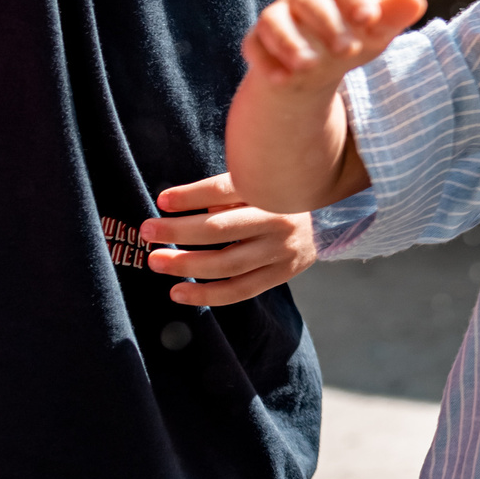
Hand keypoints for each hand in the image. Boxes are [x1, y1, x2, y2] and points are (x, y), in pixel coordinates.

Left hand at [139, 172, 318, 306]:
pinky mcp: (281, 274)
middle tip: (147, 232)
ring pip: (227, 263)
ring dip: (186, 264)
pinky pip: (239, 290)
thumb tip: (177, 204)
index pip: (226, 189)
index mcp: (273, 189)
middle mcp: (279, 220)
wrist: (332, 220)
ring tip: (156, 261)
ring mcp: (281, 251)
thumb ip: (227, 192)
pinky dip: (206, 294)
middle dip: (178, 232)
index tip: (161, 200)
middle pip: (221, 228)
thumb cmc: (282, 197)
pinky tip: (179, 292)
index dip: (191, 195)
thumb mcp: (263, 184)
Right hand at [242, 0, 426, 102]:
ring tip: (310, 66)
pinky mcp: (256, 41)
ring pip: (276, 21)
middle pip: (310, 0)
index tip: (369, 19)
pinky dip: (267, 63)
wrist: (315, 70)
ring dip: (291, 43)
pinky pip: (255, 47)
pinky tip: (283, 80)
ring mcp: (277, 17)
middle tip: (348, 51)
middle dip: (328, 24)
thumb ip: (394, 15)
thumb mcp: (375, 33)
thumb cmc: (351, 41)